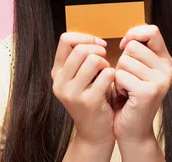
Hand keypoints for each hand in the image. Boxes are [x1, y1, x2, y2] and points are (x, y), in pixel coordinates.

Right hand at [51, 32, 115, 146]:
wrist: (96, 133)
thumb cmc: (94, 99)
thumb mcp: (81, 78)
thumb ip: (80, 59)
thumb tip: (94, 40)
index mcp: (57, 73)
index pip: (65, 39)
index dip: (86, 38)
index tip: (100, 46)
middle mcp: (60, 82)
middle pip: (81, 49)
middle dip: (99, 51)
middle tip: (106, 63)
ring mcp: (72, 93)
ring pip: (93, 59)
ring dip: (106, 64)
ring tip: (108, 75)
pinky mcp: (89, 102)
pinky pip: (107, 75)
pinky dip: (114, 75)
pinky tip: (114, 85)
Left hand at [112, 25, 171, 143]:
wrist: (133, 130)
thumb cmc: (129, 97)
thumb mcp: (137, 69)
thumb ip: (138, 51)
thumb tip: (128, 38)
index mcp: (166, 60)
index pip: (152, 30)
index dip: (134, 34)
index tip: (124, 47)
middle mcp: (167, 69)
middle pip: (133, 46)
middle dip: (122, 61)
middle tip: (128, 79)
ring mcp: (160, 80)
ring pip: (125, 61)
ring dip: (118, 75)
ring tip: (126, 89)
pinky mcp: (148, 92)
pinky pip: (120, 76)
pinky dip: (117, 86)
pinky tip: (125, 97)